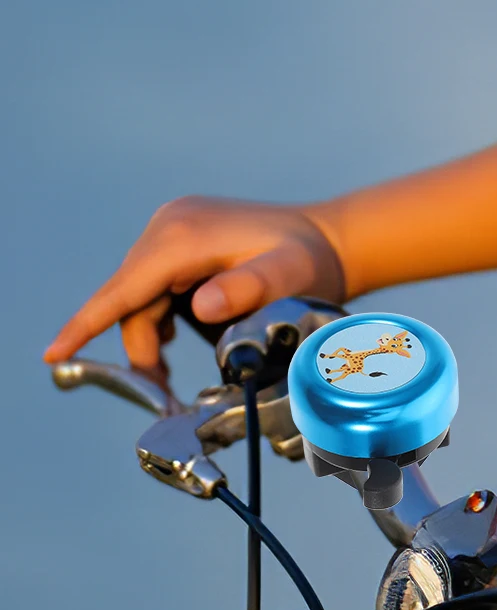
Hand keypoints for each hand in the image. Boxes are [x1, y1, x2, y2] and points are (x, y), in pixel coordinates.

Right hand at [45, 197, 346, 372]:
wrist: (331, 238)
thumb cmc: (312, 262)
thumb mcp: (290, 277)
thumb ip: (250, 288)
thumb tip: (200, 304)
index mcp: (185, 234)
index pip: (125, 287)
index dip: (87, 323)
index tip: (53, 354)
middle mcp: (172, 223)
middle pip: (131, 296)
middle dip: (138, 343)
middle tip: (160, 385)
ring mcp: (176, 227)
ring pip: (141, 294)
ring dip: (149, 331)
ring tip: (168, 365)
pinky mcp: (184, 237)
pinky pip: (155, 284)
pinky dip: (159, 314)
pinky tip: (174, 334)